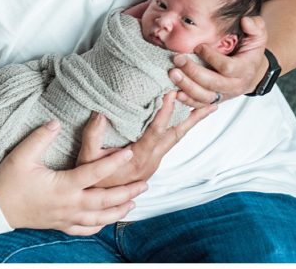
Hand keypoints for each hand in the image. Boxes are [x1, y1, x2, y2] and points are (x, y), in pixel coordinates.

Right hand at [0, 120, 146, 234]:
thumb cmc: (8, 181)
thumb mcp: (22, 155)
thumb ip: (41, 137)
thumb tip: (56, 122)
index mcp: (63, 186)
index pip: (95, 173)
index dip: (114, 162)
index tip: (130, 152)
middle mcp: (69, 204)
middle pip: (105, 200)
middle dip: (126, 192)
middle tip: (144, 184)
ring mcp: (66, 217)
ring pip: (99, 217)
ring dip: (118, 210)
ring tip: (133, 203)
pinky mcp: (60, 224)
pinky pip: (85, 229)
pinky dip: (99, 225)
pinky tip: (106, 220)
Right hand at [76, 93, 214, 187]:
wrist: (97, 201)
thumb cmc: (90, 178)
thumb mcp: (87, 158)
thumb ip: (93, 136)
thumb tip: (100, 114)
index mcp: (138, 159)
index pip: (156, 132)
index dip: (165, 113)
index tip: (172, 95)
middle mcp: (151, 161)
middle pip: (176, 136)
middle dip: (193, 118)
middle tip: (208, 102)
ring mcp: (153, 163)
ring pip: (175, 139)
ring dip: (190, 123)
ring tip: (205, 107)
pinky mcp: (152, 162)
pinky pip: (169, 142)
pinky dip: (178, 128)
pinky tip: (182, 119)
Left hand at [169, 15, 267, 107]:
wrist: (251, 72)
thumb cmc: (250, 51)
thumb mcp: (257, 37)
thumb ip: (255, 26)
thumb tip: (246, 21)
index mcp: (244, 69)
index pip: (227, 67)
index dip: (211, 57)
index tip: (198, 46)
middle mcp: (234, 85)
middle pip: (213, 83)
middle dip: (193, 72)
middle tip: (177, 59)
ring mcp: (224, 95)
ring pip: (204, 96)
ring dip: (187, 86)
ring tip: (173, 74)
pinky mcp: (214, 100)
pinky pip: (200, 105)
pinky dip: (187, 101)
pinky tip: (174, 92)